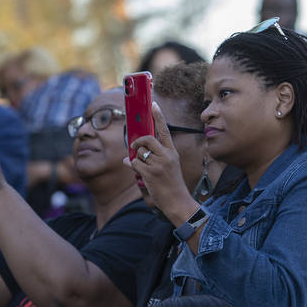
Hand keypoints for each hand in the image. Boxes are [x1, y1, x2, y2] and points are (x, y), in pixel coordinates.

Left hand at [127, 102, 197, 223]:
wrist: (178, 201)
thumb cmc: (172, 185)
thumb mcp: (168, 168)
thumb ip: (152, 159)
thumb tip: (129, 157)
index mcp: (172, 152)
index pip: (165, 130)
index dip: (159, 116)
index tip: (153, 104)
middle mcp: (166, 155)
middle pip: (148, 139)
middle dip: (138, 142)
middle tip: (134, 147)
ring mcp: (158, 164)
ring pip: (139, 153)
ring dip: (136, 159)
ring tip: (142, 167)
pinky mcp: (150, 173)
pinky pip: (134, 164)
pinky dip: (133, 167)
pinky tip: (138, 173)